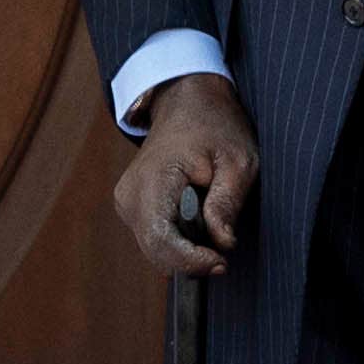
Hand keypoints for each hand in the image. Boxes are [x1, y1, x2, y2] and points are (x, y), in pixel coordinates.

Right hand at [118, 72, 256, 276]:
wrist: (187, 102)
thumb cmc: (216, 126)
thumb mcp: (237, 160)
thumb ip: (227, 202)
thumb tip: (222, 243)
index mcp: (153, 179)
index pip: (161, 239)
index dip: (191, 261)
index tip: (222, 262)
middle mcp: (129, 195)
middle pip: (156, 252)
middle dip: (191, 260)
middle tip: (224, 252)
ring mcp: (126, 203)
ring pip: (155, 250)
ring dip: (185, 251)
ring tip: (211, 224)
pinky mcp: (131, 208)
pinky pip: (154, 239)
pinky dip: (178, 242)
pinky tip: (196, 221)